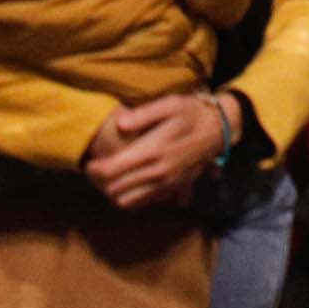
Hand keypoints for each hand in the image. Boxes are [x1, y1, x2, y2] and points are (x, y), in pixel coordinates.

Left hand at [83, 91, 230, 208]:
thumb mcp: (170, 104)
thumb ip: (143, 114)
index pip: (112, 170)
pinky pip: (142, 203)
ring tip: (109, 179)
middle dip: (99, 182)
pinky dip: (130, 198)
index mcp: (153, 150)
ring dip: (113, 193)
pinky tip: (128, 184)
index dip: (94, 169)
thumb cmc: (191, 113)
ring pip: (126, 201)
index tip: (89, 161)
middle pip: (115, 188)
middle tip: (94, 170)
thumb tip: (119, 125)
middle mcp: (158, 172)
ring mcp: (165, 184)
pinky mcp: (171, 189)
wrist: (219, 129)